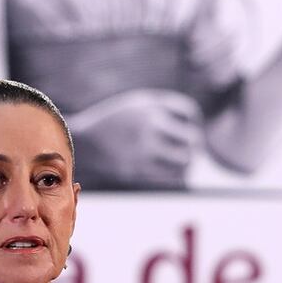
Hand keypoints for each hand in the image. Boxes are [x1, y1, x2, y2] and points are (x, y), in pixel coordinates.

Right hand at [69, 89, 202, 189]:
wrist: (85, 143)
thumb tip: (196, 124)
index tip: (190, 125)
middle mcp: (148, 126)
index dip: (195, 120)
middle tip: (190, 147)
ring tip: (182, 161)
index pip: (189, 112)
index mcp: (149, 107)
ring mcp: (143, 150)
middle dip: (194, 144)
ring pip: (184, 161)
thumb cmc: (116, 122)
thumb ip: (165, 108)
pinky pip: (170, 177)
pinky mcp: (137, 170)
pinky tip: (172, 172)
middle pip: (191, 138)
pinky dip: (177, 175)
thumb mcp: (138, 104)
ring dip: (187, 162)